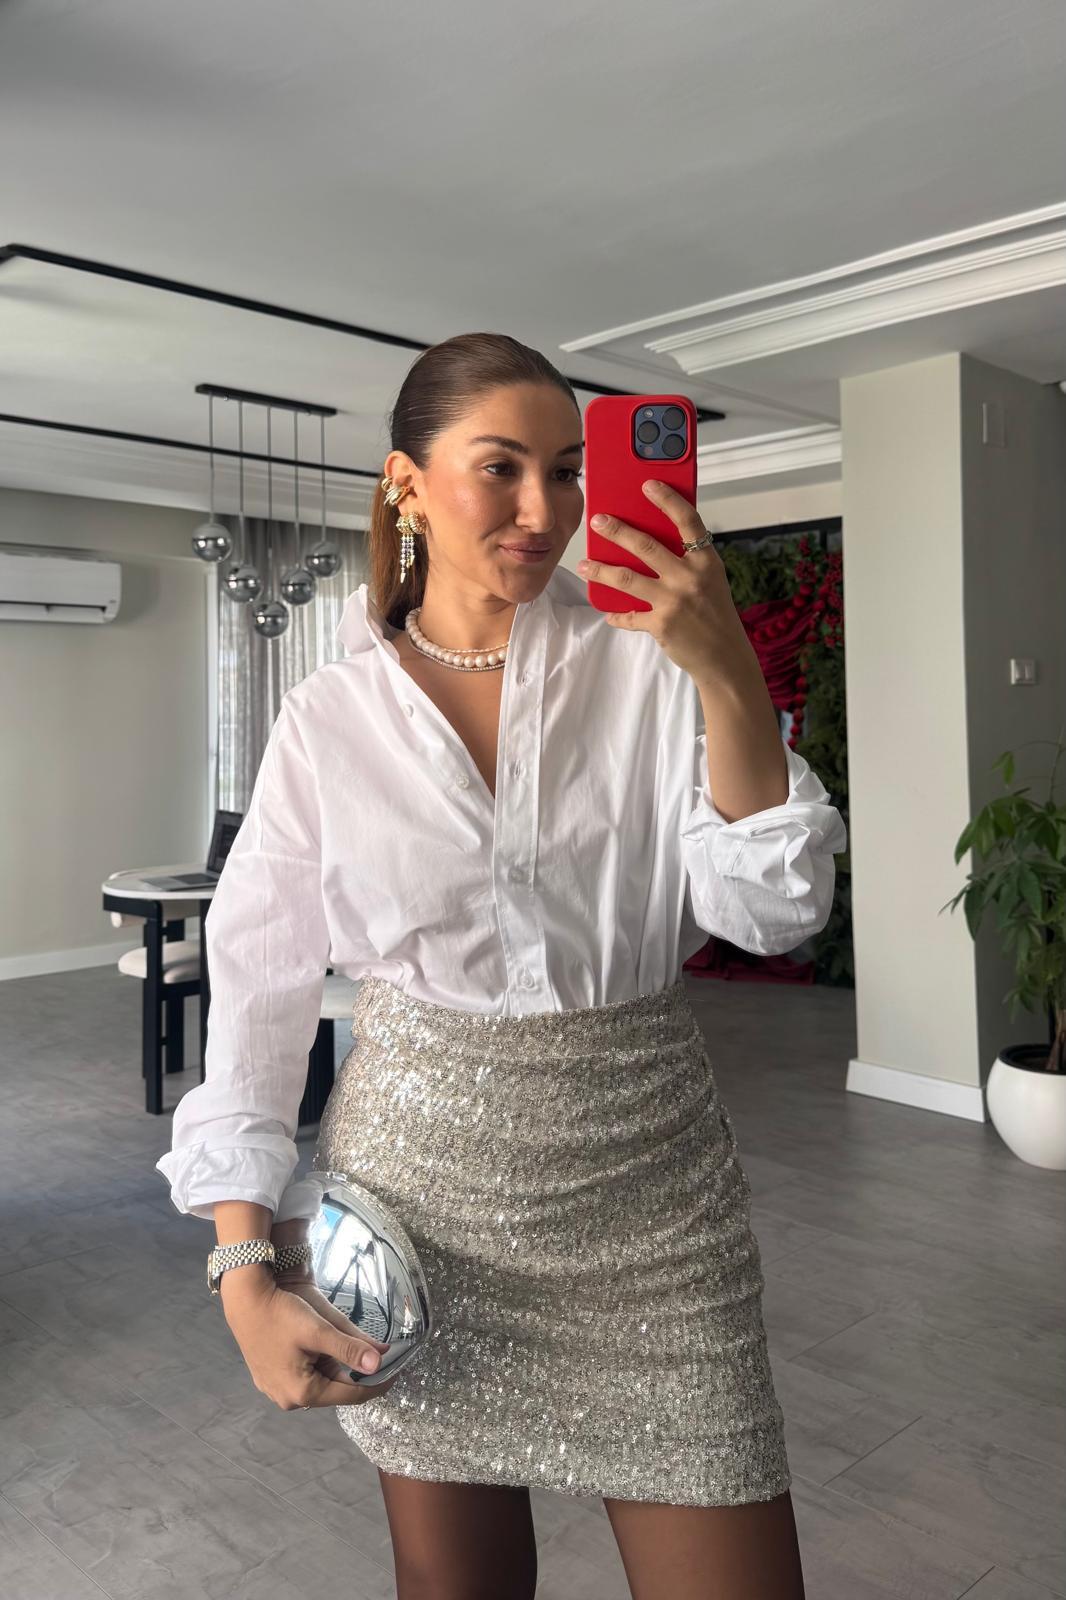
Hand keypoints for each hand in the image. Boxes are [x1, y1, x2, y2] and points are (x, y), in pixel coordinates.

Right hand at [221, 1271, 397, 1410]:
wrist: (245, 1298)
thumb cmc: (281, 1313)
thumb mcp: (320, 1330)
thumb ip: (350, 1348)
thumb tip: (379, 1361)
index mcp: (302, 1393)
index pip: (350, 1395)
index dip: (376, 1383)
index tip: (395, 1371)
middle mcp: (288, 1400)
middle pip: (335, 1389)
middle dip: (354, 1371)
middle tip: (371, 1350)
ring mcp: (276, 1390)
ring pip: (320, 1381)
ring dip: (335, 1364)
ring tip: (342, 1340)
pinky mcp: (270, 1377)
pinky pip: (304, 1375)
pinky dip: (319, 1362)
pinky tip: (321, 1343)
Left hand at [576, 479, 752, 683]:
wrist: (725, 657)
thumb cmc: (716, 615)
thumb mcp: (711, 580)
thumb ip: (687, 561)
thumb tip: (651, 541)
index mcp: (706, 562)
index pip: (688, 522)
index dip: (668, 500)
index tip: (648, 485)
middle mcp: (690, 578)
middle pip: (646, 546)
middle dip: (617, 531)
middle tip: (597, 521)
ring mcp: (674, 601)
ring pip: (627, 579)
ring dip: (601, 570)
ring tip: (585, 564)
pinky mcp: (661, 625)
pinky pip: (630, 616)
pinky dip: (616, 615)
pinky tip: (607, 612)